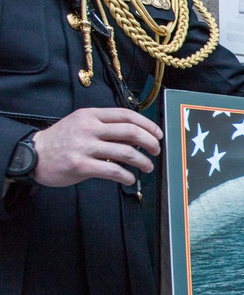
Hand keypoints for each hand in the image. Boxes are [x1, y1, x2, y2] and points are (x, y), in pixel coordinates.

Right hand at [32, 108, 161, 187]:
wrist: (33, 155)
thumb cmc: (62, 141)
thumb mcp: (82, 125)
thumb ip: (107, 128)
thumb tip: (137, 136)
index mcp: (91, 116)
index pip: (126, 115)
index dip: (147, 124)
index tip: (157, 134)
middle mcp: (89, 128)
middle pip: (130, 132)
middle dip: (150, 142)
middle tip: (156, 151)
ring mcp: (84, 147)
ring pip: (125, 152)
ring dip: (143, 161)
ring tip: (147, 167)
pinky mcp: (81, 166)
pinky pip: (113, 171)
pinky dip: (127, 176)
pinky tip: (130, 179)